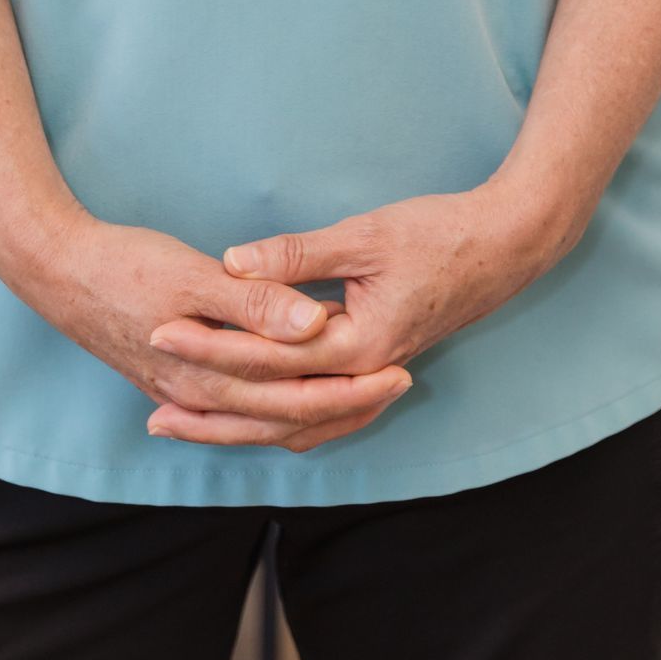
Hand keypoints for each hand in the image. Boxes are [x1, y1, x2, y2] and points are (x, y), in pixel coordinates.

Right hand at [1, 206, 412, 450]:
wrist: (57, 271)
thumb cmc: (124, 266)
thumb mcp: (193, 274)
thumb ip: (255, 303)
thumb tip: (313, 325)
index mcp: (212, 373)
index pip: (299, 396)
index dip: (354, 386)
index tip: (402, 369)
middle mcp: (202, 396)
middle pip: (289, 417)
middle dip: (348, 404)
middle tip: (402, 384)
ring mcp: (186, 393)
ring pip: (264, 420)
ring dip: (314, 412)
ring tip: (362, 395)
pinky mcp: (176, 379)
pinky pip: (238, 411)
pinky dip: (272, 411)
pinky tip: (286, 402)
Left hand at [144, 182, 559, 449]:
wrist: (506, 247)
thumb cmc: (439, 233)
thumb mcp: (364, 234)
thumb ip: (296, 254)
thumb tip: (232, 263)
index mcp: (358, 345)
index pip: (267, 358)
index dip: (210, 344)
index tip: (160, 332)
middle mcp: (364, 376)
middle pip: (275, 411)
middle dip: (213, 409)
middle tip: (154, 412)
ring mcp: (373, 379)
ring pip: (299, 424)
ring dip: (244, 427)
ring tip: (190, 426)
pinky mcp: (377, 370)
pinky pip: (322, 415)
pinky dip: (284, 421)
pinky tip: (257, 420)